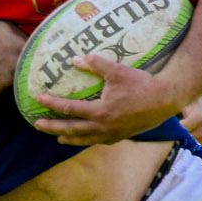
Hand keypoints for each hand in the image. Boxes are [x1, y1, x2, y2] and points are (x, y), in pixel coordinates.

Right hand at [0, 19, 24, 96]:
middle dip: (13, 72)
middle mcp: (18, 68)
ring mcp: (6, 80)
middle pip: (21, 76)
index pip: (34, 64)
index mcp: (24, 52)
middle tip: (0, 65)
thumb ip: (20, 39)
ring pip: (7, 84)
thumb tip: (28, 45)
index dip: (28, 65)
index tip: (24, 66)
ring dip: (0, 79)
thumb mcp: (8, 28)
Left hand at [32, 54, 181, 145]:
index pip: (69, 109)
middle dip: (53, 127)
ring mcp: (112, 135)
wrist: (164, 100)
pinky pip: (98, 141)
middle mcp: (103, 127)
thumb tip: (76, 59)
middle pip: (71, 129)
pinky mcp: (120, 136)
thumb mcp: (117, 70)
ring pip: (84, 139)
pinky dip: (87, 141)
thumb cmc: (141, 84)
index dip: (52, 104)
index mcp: (100, 112)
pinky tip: (84, 138)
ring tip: (57, 138)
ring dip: (68, 138)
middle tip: (37, 125)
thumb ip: (96, 64)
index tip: (38, 99)